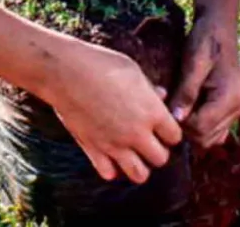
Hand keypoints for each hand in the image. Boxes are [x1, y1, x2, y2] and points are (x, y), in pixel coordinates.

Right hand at [48, 40, 181, 184]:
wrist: (64, 71)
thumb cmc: (100, 64)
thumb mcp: (132, 70)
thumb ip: (149, 88)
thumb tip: (162, 96)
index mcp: (151, 112)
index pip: (175, 136)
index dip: (168, 131)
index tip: (159, 124)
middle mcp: (136, 133)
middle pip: (160, 159)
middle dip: (156, 150)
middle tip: (145, 138)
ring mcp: (114, 144)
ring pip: (139, 175)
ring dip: (138, 165)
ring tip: (130, 150)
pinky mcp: (93, 149)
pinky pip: (109, 173)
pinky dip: (111, 167)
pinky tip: (108, 151)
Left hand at [169, 15, 239, 147]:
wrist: (219, 28)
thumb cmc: (205, 41)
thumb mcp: (193, 63)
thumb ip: (186, 92)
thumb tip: (176, 119)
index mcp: (230, 99)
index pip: (201, 129)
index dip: (180, 123)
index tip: (165, 105)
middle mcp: (238, 109)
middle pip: (206, 138)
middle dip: (185, 126)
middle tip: (170, 104)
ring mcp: (237, 110)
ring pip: (210, 138)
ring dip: (192, 127)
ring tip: (179, 104)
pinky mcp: (231, 108)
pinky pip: (215, 130)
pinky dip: (200, 125)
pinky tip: (188, 107)